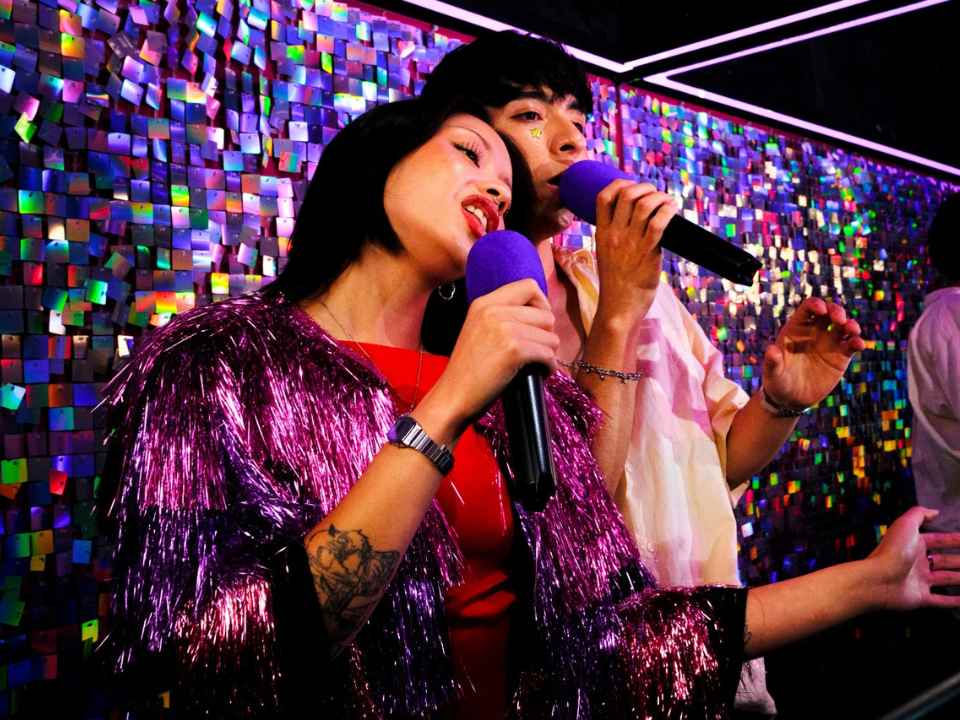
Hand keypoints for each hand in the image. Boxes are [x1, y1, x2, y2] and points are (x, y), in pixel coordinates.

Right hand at [419, 279, 557, 439]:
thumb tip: (540, 314)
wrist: (453, 395)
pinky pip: (548, 354)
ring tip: (536, 364)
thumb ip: (502, 316)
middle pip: (546, 314)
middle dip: (547, 336)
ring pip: (551, 336)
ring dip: (549, 353)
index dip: (541, 304)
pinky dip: (548, 367)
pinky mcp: (514, 350)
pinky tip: (538, 374)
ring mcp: (504, 329)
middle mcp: (493, 310)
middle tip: (537, 351)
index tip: (538, 324)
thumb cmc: (468, 370)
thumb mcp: (478, 329)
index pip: (529, 286)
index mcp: (484, 303)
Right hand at [593, 179, 677, 322]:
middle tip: (655, 194)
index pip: (603, 197)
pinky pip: (659, 222)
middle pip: (627, 195)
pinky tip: (672, 210)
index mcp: (601, 234)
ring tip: (666, 202)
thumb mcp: (607, 256)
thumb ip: (617, 239)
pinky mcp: (647, 252)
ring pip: (645, 204)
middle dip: (645, 188)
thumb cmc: (616, 285)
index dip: (619, 184)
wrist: (618, 308)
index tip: (631, 186)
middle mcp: (614, 234)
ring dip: (659, 197)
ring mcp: (630, 242)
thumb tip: (637, 225)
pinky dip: (668, 210)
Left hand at [762, 297, 866, 408]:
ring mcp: (829, 343)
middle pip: (830, 312)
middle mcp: (815, 332)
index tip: (821, 310)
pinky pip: (852, 344)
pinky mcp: (841, 357)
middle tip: (839, 320)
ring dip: (851, 324)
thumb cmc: (777, 382)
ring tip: (851, 330)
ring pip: (844, 326)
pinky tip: (858, 345)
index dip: (816, 305)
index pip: (809, 308)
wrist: (790, 399)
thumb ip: (772, 361)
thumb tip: (771, 350)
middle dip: (836, 311)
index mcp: (796, 328)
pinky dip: (857, 342)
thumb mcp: (773, 372)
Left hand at [867, 507, 959, 610]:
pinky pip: (941, 600)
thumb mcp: (906, 525)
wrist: (879, 579)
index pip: (939, 540)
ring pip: (946, 579)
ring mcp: (920, 581)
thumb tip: (935, 511)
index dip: (953, 539)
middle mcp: (918, 562)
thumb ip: (919, 514)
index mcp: (914, 544)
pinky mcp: (921, 598)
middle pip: (945, 560)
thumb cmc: (893, 550)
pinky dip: (954, 601)